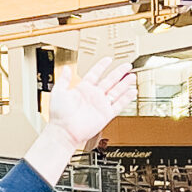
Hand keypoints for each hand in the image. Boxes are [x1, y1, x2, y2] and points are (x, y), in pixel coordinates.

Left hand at [26, 58, 137, 184]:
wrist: (64, 131)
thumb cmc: (59, 115)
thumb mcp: (58, 92)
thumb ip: (63, 80)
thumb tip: (66, 69)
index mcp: (82, 89)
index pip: (95, 74)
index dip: (102, 66)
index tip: (108, 59)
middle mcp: (93, 96)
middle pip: (110, 80)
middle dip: (119, 72)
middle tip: (127, 65)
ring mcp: (100, 105)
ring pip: (116, 91)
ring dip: (125, 84)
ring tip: (133, 76)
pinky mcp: (106, 114)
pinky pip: (119, 104)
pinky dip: (127, 98)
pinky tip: (133, 92)